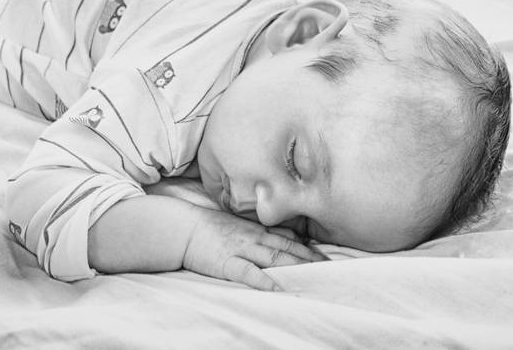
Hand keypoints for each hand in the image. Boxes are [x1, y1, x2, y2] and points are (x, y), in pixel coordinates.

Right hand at [180, 209, 325, 290]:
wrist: (183, 228)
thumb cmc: (208, 227)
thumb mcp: (237, 225)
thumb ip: (258, 231)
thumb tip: (278, 237)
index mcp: (256, 230)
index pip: (288, 238)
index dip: (308, 248)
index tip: (325, 256)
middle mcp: (254, 238)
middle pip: (288, 249)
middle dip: (310, 259)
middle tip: (329, 268)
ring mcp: (241, 250)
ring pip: (274, 258)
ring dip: (295, 267)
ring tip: (313, 276)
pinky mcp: (227, 263)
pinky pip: (249, 273)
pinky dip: (264, 281)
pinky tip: (277, 288)